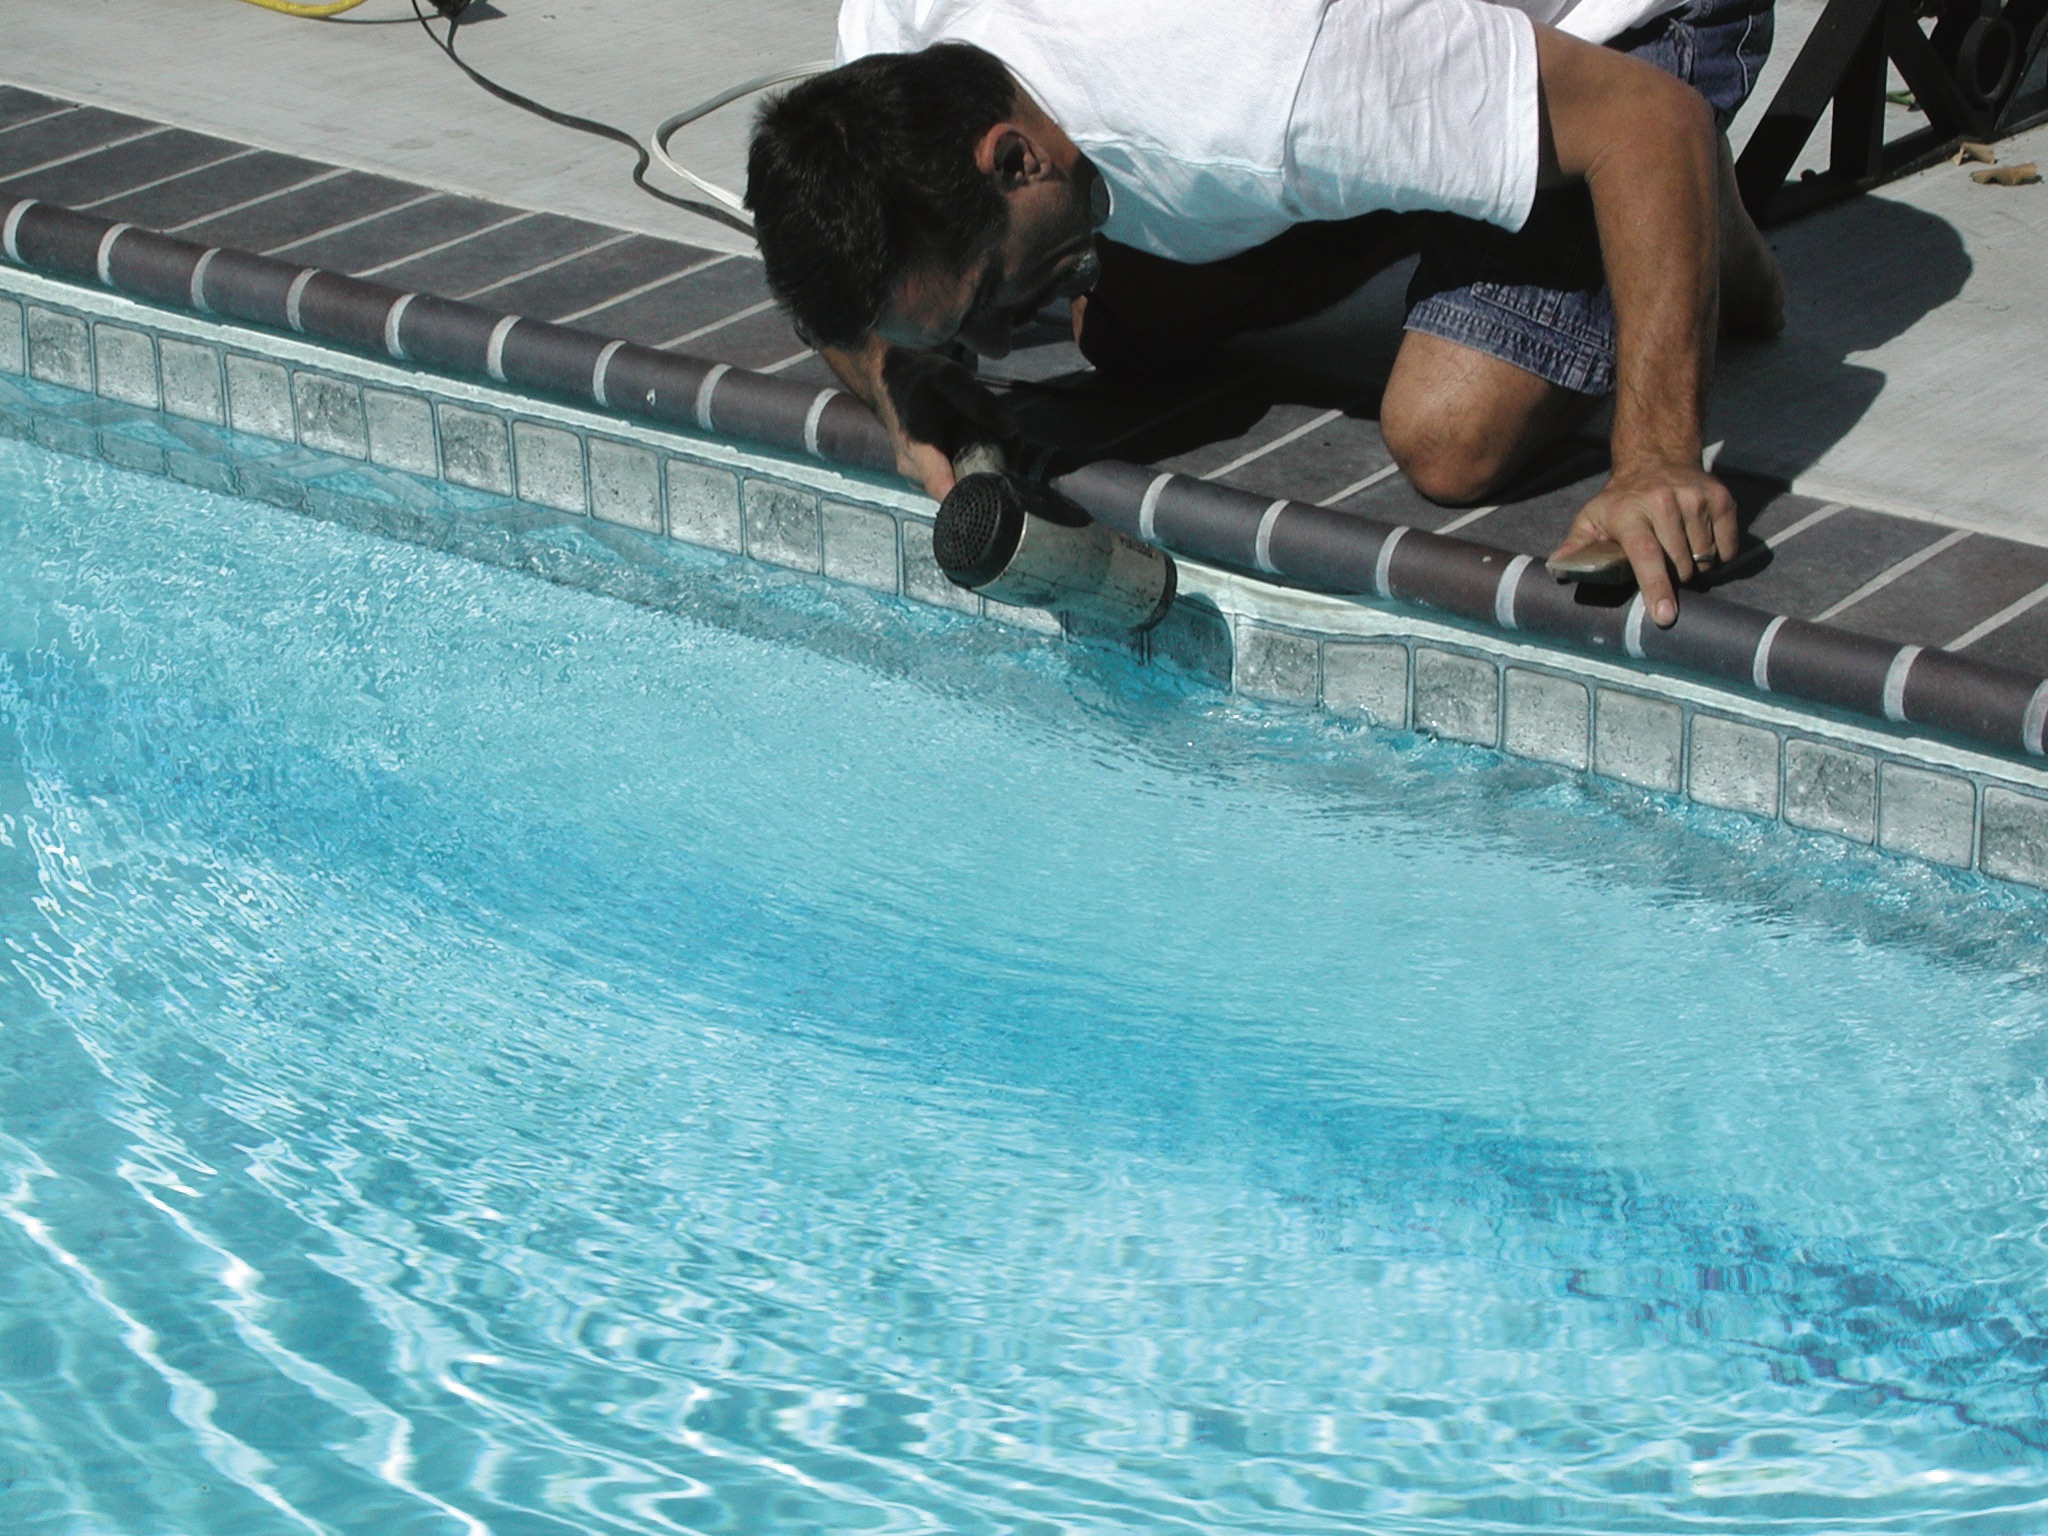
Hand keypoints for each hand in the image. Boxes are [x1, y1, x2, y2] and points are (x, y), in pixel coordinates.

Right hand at [821, 337, 1015, 499]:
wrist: (885, 380)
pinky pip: (954, 477)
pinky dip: (970, 463)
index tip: (1001, 486)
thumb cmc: (915, 379)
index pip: (945, 491)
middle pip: (962, 486)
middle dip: (990, 469)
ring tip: (987, 435)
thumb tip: (1010, 429)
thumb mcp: (949, 377)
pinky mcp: (923, 475)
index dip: (975, 496)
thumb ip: (979, 402)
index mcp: (919, 448)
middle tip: (1004, 441)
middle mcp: (914, 471)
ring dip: (982, 465)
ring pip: (961, 482)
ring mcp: (917, 477)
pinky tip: (972, 441)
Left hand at [1549, 460, 1735, 626]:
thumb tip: (1558, 568)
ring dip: (1696, 567)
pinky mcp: (1720, 498)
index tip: (1664, 615)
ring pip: (1705, 557)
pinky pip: (1727, 546)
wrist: (1656, 460)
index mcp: (1630, 513)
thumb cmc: (1619, 502)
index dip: (1656, 587)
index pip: (1646, 555)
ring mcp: (1695, 498)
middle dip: (1675, 579)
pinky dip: (1717, 555)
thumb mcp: (1591, 519)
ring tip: (1679, 553)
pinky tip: (1699, 542)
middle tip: (1664, 569)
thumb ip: (1576, 545)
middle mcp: (1664, 502)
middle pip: (1680, 563)